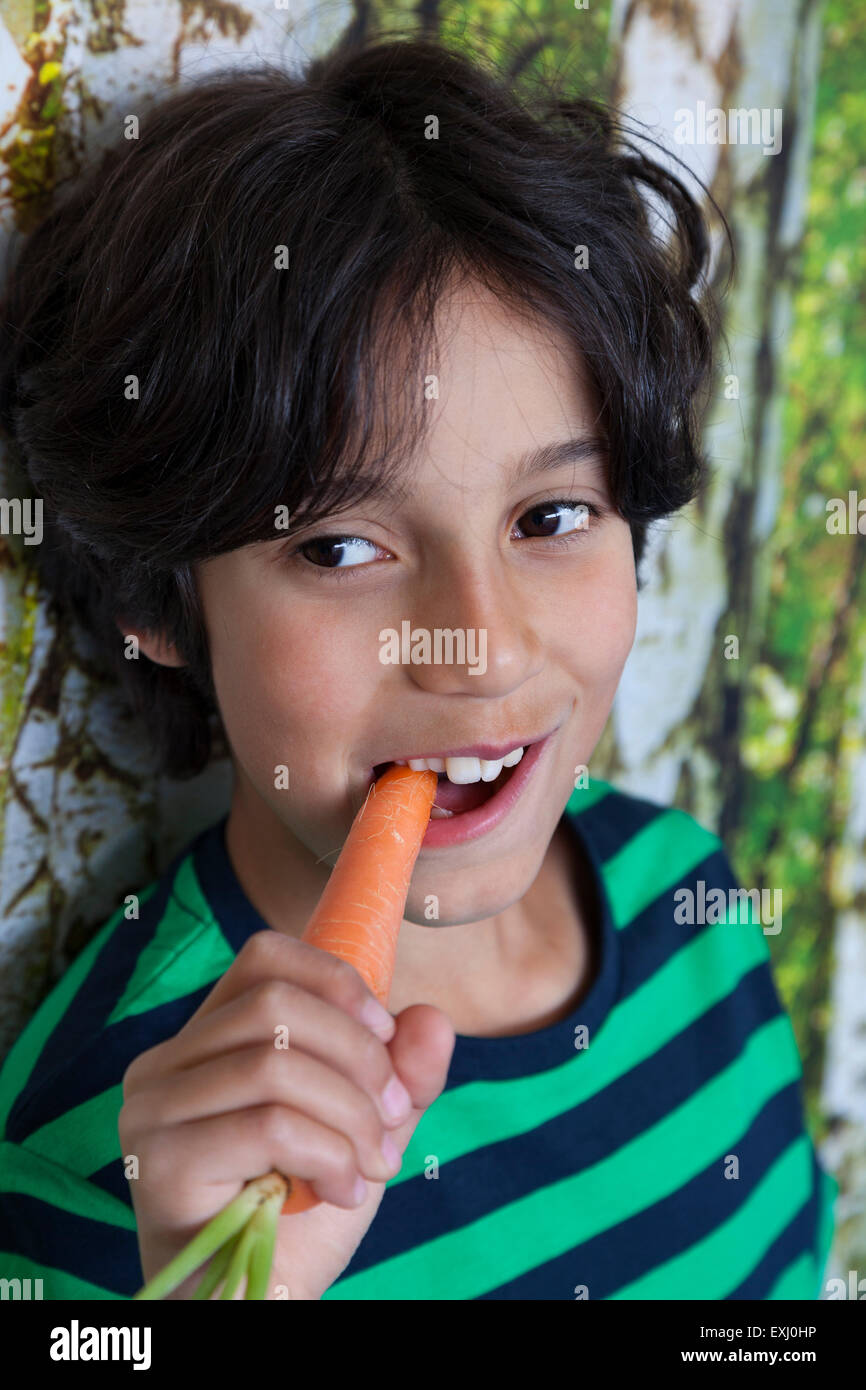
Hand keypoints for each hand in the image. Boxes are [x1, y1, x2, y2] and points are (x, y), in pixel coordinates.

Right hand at [118, 930, 454, 1298]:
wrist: (260, 1304)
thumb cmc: (303, 1214)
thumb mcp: (366, 1128)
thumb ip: (403, 1074)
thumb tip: (433, 1018)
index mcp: (207, 1039)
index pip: (266, 957)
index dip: (337, 981)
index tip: (387, 1034)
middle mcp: (164, 1063)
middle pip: (275, 1004)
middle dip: (359, 1057)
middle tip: (395, 1117)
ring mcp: (152, 1110)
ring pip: (275, 1065)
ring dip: (351, 1115)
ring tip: (377, 1162)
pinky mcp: (160, 1161)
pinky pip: (268, 1125)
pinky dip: (329, 1155)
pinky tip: (344, 1192)